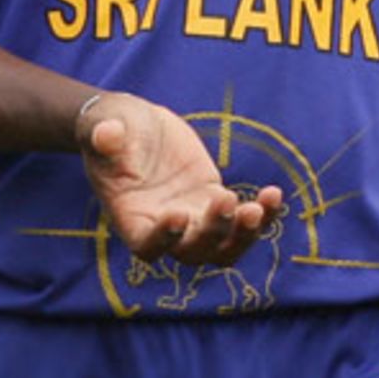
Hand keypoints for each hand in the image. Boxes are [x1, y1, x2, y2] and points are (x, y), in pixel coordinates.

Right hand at [77, 92, 283, 265]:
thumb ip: (104, 135)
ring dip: (243, 235)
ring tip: (259, 207)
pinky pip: (241, 219)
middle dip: (214, 233)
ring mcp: (193, 218)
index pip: (147, 246)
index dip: (164, 240)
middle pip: (192, 252)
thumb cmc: (111, 126)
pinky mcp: (212, 200)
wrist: (134, 125)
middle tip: (228, 200)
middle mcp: (163, 227)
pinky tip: (274, 194)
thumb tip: (105, 134)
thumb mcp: (104, 126)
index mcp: (131, 217)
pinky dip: (262, 214)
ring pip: (223, 248)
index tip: (178, 214)